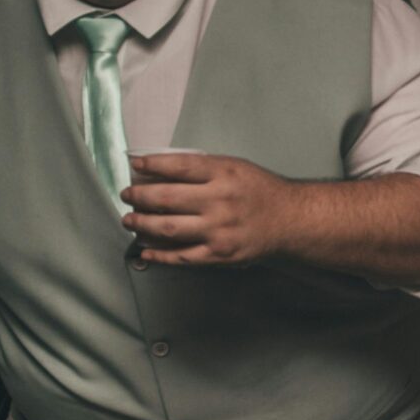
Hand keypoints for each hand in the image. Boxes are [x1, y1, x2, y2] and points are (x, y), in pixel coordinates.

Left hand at [123, 152, 297, 266]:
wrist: (291, 221)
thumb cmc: (261, 192)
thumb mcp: (236, 167)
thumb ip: (203, 168)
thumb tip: (161, 171)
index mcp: (224, 174)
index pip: (178, 166)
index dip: (151, 165)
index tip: (134, 164)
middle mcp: (220, 201)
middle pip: (166, 198)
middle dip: (139, 196)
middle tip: (128, 195)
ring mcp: (219, 230)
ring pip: (167, 228)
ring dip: (141, 224)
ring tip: (130, 220)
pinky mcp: (220, 254)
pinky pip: (182, 256)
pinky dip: (159, 254)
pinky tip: (145, 250)